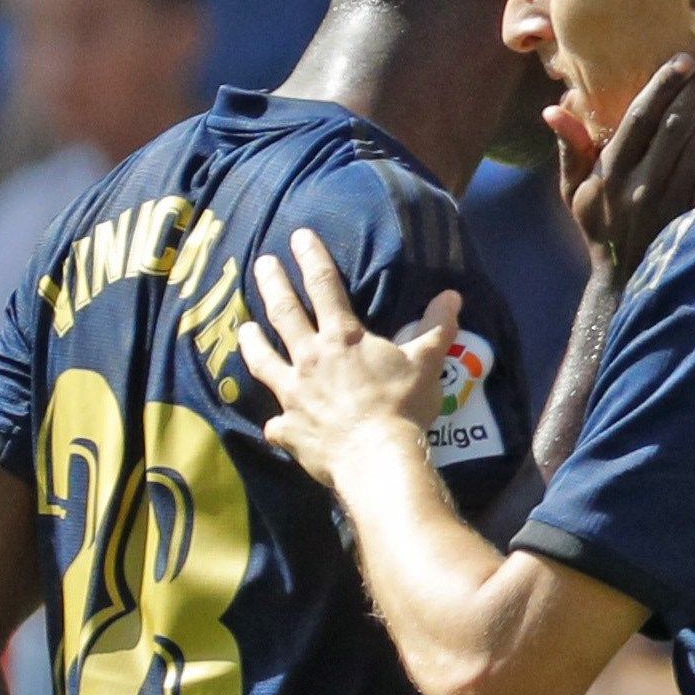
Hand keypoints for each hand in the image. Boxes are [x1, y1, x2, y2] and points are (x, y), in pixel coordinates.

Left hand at [238, 232, 460, 484]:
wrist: (377, 457)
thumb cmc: (402, 406)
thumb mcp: (426, 363)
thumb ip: (436, 328)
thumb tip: (452, 296)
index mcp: (343, 339)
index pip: (324, 287)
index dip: (311, 258)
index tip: (298, 236)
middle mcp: (310, 359)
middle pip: (284, 314)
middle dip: (272, 284)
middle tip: (261, 263)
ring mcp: (293, 394)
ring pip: (263, 360)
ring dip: (251, 342)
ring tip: (243, 327)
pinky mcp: (288, 428)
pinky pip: (277, 424)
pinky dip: (278, 422)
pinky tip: (276, 423)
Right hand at [554, 47, 694, 276]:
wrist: (625, 283)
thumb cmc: (599, 229)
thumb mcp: (574, 192)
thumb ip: (570, 148)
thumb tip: (554, 107)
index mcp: (611, 173)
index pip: (640, 120)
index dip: (663, 87)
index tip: (684, 59)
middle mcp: (642, 185)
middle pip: (676, 128)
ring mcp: (672, 203)